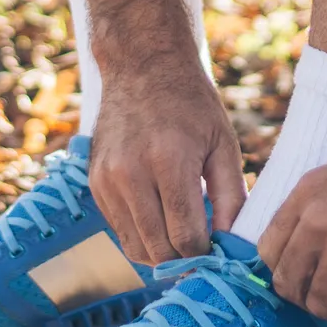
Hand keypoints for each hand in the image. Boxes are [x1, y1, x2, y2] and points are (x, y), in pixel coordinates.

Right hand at [89, 61, 245, 264]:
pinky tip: (161, 220)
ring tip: (183, 239)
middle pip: (158, 249)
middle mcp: (131, 173)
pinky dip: (142, 235)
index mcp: (169, 161)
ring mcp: (107, 179)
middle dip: (184, 260)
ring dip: (162, 253)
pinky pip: (119, 230)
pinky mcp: (95, 183)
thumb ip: (232, 197)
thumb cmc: (190, 103)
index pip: (186, 237)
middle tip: (204, 252)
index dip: (206, 255)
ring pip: (135, 247)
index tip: (219, 252)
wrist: (141, 66)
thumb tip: (231, 244)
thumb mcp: (223, 144)